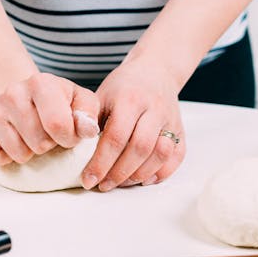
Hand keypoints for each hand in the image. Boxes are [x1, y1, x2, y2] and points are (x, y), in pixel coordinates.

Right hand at [0, 73, 100, 165]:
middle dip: (49, 145)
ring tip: (31, 136)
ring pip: (19, 153)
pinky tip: (12, 142)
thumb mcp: (80, 102)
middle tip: (46, 133)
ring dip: (30, 152)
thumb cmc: (57, 103)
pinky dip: (5, 159)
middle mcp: (13, 92)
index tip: (68, 134)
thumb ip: (88, 115)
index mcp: (41, 82)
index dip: (69, 139)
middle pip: (39, 143)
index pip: (58, 125)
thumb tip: (87, 130)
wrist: (25, 95)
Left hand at [83, 59, 184, 190]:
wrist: (155, 71)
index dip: (101, 163)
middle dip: (119, 173)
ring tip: (122, 183)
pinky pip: (177, 156)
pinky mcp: (181, 129)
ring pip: (160, 154)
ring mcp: (171, 119)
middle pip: (139, 148)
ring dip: (140, 174)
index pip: (115, 137)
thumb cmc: (122, 87)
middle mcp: (154, 108)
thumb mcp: (101, 96)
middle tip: (104, 185)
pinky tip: (144, 179)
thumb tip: (76, 152)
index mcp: (130, 98)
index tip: (88, 179)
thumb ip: (91, 122)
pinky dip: (162, 172)